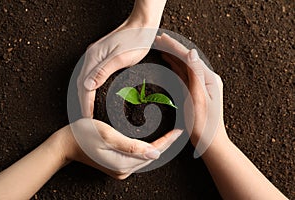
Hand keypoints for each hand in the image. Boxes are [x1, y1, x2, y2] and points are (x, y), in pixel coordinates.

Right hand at [61, 118, 181, 179]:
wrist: (66, 144)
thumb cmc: (83, 134)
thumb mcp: (107, 135)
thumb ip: (131, 146)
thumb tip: (155, 154)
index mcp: (122, 164)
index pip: (152, 152)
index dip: (167, 141)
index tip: (179, 131)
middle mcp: (123, 170)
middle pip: (151, 156)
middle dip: (165, 144)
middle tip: (178, 131)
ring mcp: (120, 170)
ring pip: (145, 157)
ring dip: (158, 146)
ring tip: (170, 135)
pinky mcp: (117, 166)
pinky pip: (137, 158)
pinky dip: (146, 149)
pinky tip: (153, 141)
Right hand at [77, 0, 166, 116]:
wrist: (142, 26)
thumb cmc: (136, 41)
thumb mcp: (121, 58)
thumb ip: (103, 71)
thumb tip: (87, 87)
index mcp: (93, 57)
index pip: (84, 86)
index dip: (85, 103)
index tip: (87, 118)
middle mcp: (91, 57)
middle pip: (81, 84)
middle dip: (83, 103)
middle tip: (86, 119)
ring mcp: (95, 56)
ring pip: (85, 80)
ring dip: (85, 96)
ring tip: (89, 111)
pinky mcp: (101, 57)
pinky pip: (91, 76)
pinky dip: (90, 88)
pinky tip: (95, 95)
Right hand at [154, 33, 225, 155]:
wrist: (210, 141)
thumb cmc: (204, 124)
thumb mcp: (199, 99)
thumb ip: (196, 75)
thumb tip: (191, 52)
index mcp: (209, 78)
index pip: (189, 57)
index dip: (174, 47)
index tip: (161, 39)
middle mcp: (207, 78)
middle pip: (187, 59)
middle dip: (172, 48)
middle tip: (158, 39)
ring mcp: (202, 84)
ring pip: (185, 65)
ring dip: (173, 55)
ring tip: (161, 47)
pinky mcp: (197, 90)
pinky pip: (185, 75)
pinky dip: (176, 66)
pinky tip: (169, 62)